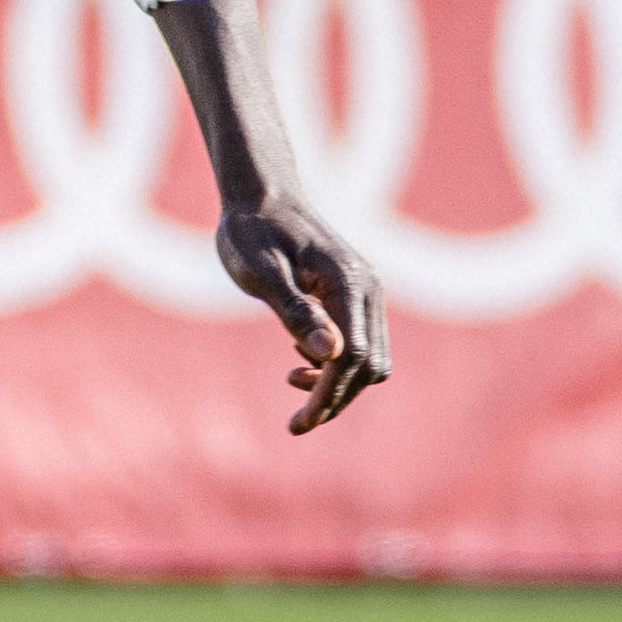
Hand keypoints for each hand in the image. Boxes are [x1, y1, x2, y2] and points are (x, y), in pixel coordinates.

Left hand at [210, 189, 388, 433]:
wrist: (261, 197)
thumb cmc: (252, 232)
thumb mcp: (262, 273)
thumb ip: (295, 311)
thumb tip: (327, 355)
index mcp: (349, 284)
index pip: (352, 357)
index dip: (329, 395)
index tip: (300, 422)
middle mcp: (368, 289)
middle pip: (368, 365)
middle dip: (335, 399)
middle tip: (297, 424)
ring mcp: (365, 292)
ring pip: (369, 358)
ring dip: (337, 384)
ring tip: (292, 385)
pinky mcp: (354, 296)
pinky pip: (359, 343)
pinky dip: (336, 364)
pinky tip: (299, 363)